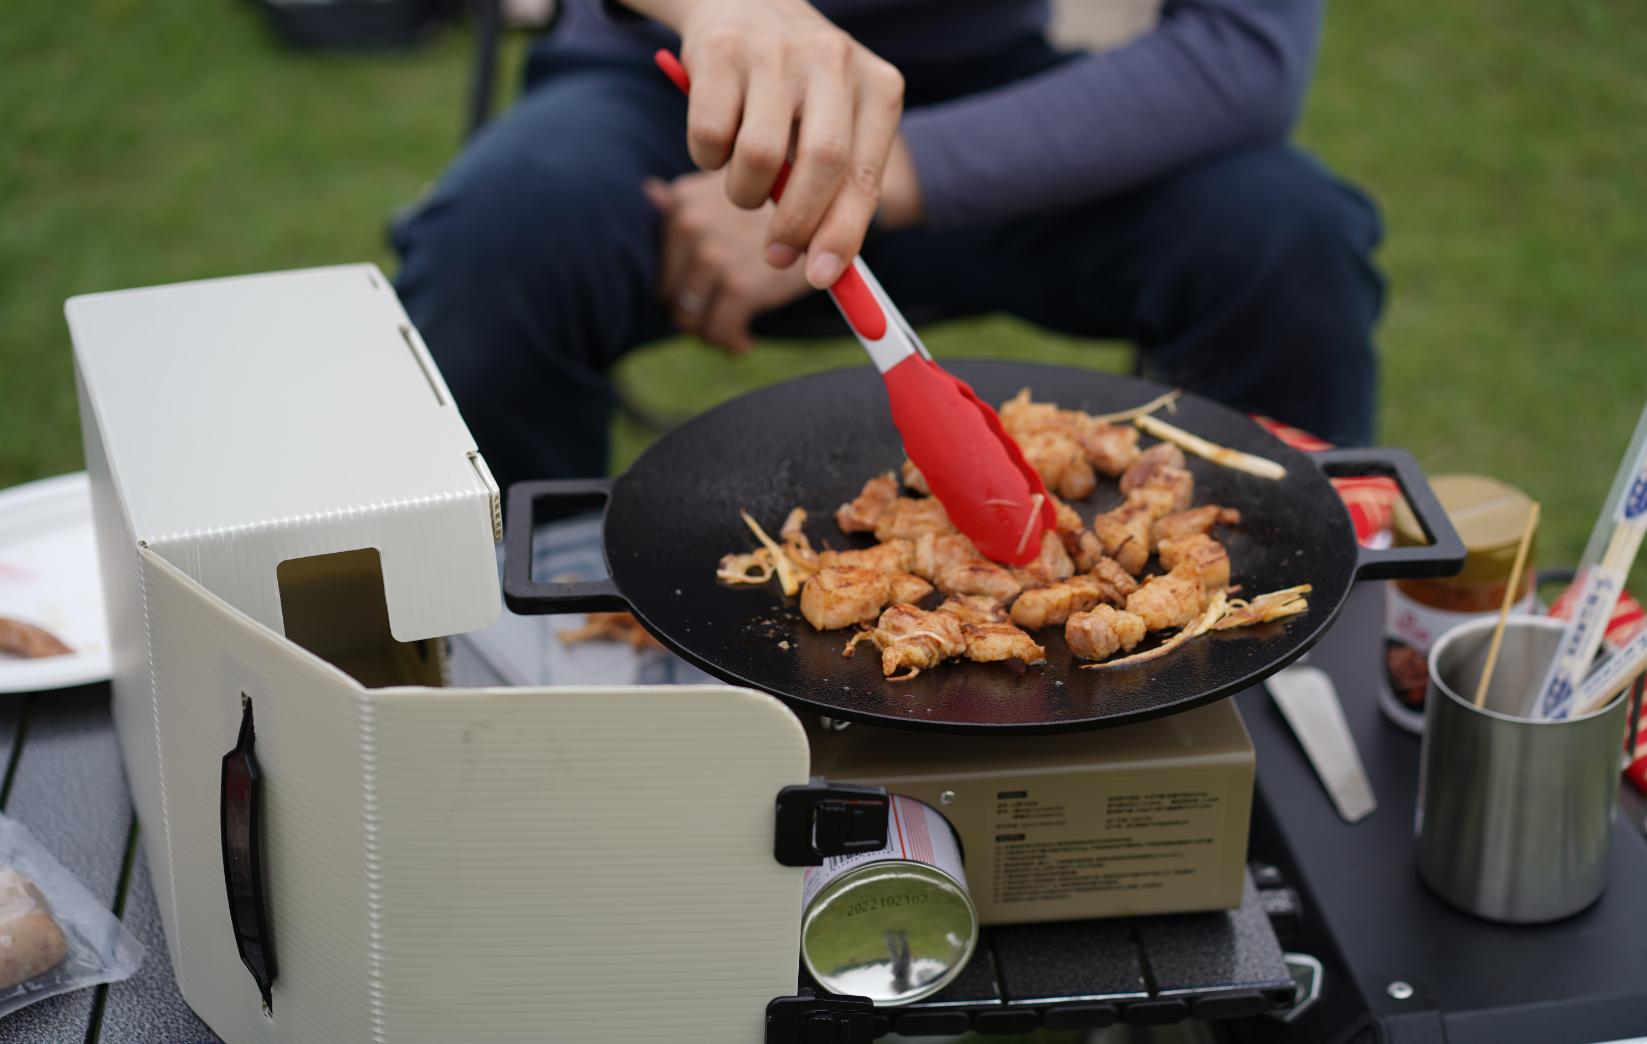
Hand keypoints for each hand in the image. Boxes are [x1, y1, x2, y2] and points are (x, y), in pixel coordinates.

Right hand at [634, 0, 906, 287]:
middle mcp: (833, 61)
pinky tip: (719, 141)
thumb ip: (839, 188)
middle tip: (777, 254)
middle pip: (821, 165)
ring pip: (758, 158)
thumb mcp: (836, 123)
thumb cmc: (799, 88)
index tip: (822, 278)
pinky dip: (708, 160)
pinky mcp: (721, 52)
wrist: (744, 2)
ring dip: (745, 193)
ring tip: (746, 183)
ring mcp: (776, 52)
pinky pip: (709, 139)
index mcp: (878, 86)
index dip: (843, 234)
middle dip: (795, 225)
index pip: (865, 175)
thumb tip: (827, 270)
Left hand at [646, 171, 813, 353]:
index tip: (704, 300)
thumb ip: (693, 198)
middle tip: (720, 323)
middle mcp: (691, 224)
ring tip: (733, 335)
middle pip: (670, 293)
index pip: (662, 263)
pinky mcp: (740, 285)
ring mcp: (713, 254)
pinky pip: (720, 331)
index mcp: (684, 202)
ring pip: (691, 317)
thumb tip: (651, 193)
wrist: (835, 208)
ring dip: (712, 334)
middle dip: (694, 314)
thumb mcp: (733, 190)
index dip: (680, 288)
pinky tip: (745, 344)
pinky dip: (732, 344)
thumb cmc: (782, 203)